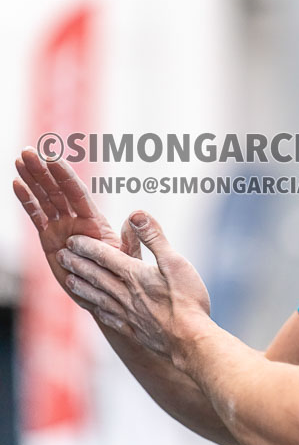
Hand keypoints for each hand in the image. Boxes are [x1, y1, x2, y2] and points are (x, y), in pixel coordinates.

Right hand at [13, 147, 121, 306]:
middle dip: (43, 171)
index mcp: (93, 221)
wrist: (103, 293)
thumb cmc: (119, 275)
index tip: (53, 157)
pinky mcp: (48, 238)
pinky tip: (17, 184)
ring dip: (32, 179)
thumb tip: (136, 217)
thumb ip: (130, 240)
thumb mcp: (127, 258)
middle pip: (57, 190)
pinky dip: (26, 200)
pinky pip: (36, 216)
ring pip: (45, 198)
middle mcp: (76, 219)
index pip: (76, 193)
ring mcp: (61, 227)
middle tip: (29, 152)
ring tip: (20, 159)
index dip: (64, 176)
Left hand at [56, 212, 210, 365]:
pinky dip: (98, 310)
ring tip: (68, 281)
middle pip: (96, 276)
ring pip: (98, 297)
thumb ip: (154, 237)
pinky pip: (109, 317)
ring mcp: (128, 314)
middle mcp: (126, 294)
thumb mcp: (175, 261)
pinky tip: (95, 310)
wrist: (190, 341)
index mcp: (134, 275)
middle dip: (77, 264)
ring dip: (82, 287)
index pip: (105, 257)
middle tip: (61, 256)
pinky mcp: (134, 330)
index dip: (87, 247)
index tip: (72, 240)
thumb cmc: (187, 300)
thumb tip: (136, 214)